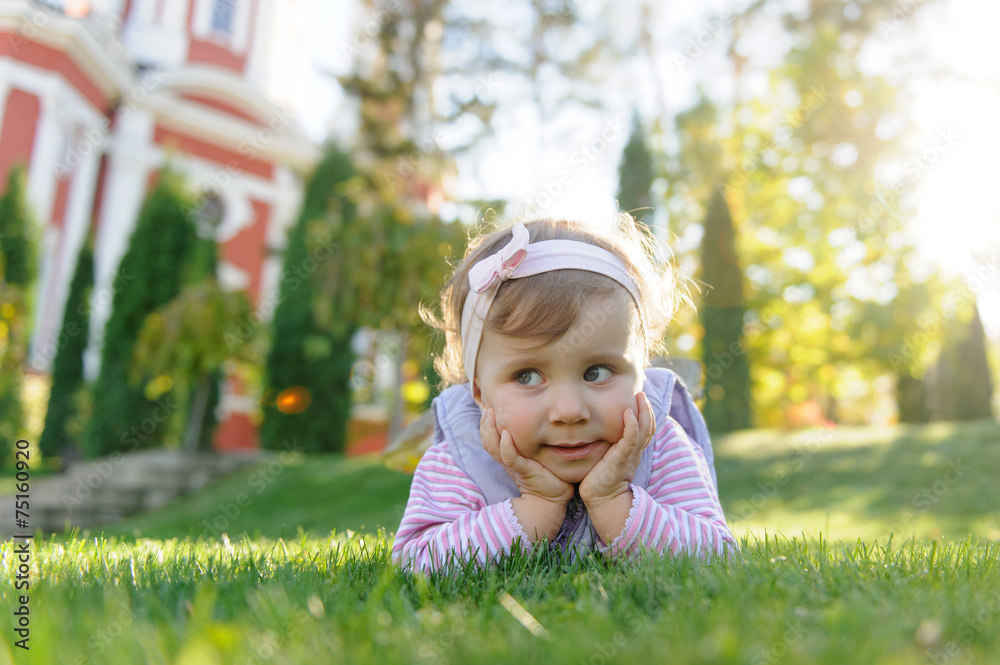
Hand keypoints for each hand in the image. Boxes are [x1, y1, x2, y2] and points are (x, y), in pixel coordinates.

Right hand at [480, 407, 573, 506]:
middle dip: (485, 424)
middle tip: (486, 407)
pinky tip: (505, 433)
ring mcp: (514, 466)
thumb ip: (529, 443)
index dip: (486, 425)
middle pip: (488, 442)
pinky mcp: (524, 471)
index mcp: (508, 457)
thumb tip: (535, 423)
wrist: (551, 501)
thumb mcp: (534, 456)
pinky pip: (511, 458)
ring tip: (490, 414)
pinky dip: (506, 446)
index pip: (490, 440)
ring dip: (490, 430)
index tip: (487, 408)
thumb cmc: (547, 476)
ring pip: (494, 448)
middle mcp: (507, 461)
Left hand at [579, 392, 653, 509]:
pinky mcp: (621, 459)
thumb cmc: (600, 479)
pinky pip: (630, 439)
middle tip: (641, 393)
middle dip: (647, 409)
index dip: (645, 414)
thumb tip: (600, 429)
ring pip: (644, 430)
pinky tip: (628, 413)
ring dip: (643, 411)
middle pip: (649, 427)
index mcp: (633, 451)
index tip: (640, 399)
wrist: (601, 499)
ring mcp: (630, 455)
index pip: (645, 429)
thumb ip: (610, 445)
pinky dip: (632, 425)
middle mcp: (635, 452)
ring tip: (640, 396)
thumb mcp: (607, 457)